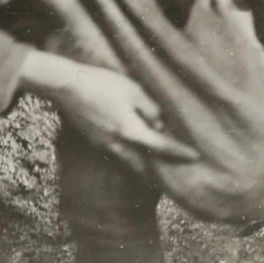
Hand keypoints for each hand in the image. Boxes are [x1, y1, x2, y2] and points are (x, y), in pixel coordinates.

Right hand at [19, 51, 198, 163]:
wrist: (68, 87)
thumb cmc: (103, 84)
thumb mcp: (133, 90)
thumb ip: (150, 109)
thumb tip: (160, 124)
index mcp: (129, 131)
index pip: (160, 146)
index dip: (178, 152)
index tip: (195, 157)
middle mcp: (116, 144)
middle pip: (144, 165)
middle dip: (161, 173)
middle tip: (179, 178)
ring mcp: (103, 145)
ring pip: (130, 162)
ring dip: (146, 168)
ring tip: (161, 170)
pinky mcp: (96, 140)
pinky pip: (119, 154)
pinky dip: (132, 158)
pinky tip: (138, 153)